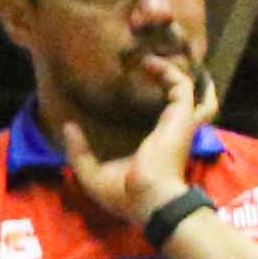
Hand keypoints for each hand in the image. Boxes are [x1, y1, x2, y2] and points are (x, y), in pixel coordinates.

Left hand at [63, 59, 209, 227]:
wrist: (149, 200)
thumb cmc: (126, 194)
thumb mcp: (93, 173)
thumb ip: (79, 151)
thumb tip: (68, 127)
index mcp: (158, 144)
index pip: (166, 119)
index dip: (158, 102)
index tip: (137, 85)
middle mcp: (173, 131)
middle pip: (189, 103)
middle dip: (178, 82)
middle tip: (157, 66)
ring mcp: (180, 122)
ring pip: (188, 89)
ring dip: (173, 71)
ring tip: (151, 58)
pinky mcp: (182, 115)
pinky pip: (180, 85)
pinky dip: (167, 71)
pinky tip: (147, 62)